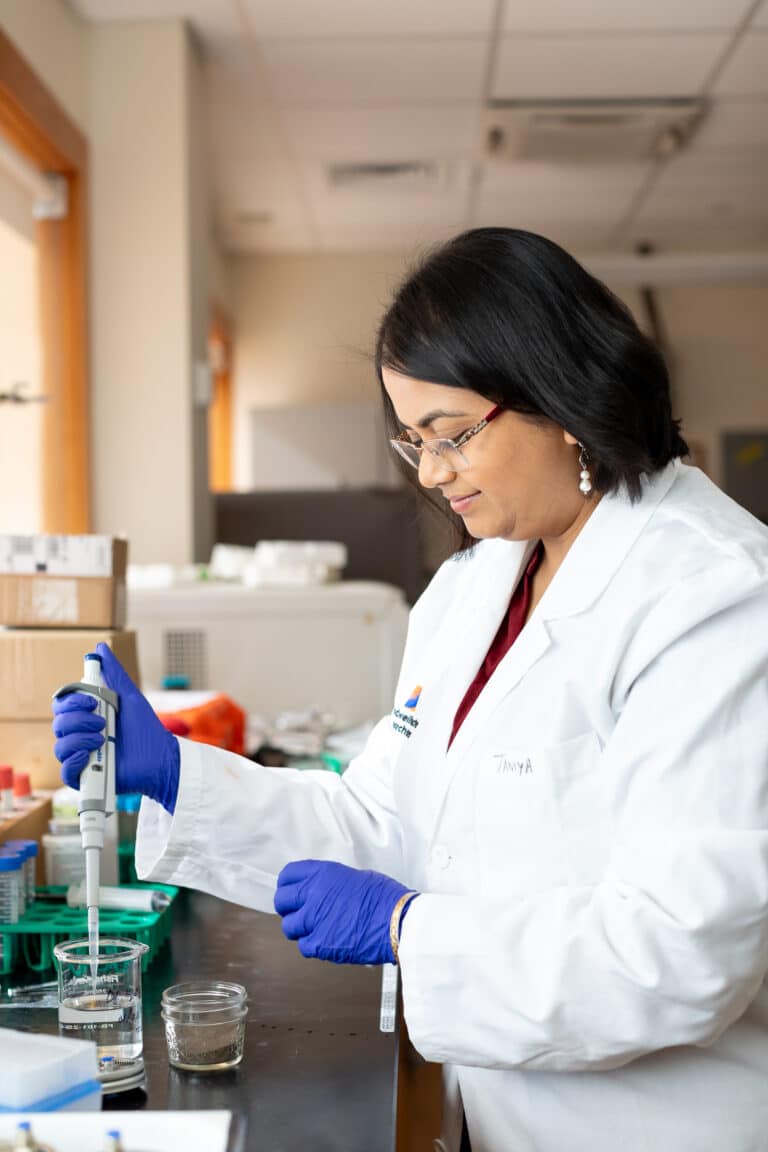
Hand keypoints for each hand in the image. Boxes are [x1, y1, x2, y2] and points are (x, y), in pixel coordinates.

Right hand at [52, 642, 179, 813]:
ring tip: (103, 739)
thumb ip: (113, 674)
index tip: (90, 701)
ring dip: (80, 739)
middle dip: (79, 720)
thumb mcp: (129, 697)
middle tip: (103, 722)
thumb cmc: (145, 728)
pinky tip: (89, 756)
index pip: (62, 705)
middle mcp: (79, 735)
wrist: (159, 757)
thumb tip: (100, 647)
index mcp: (86, 716)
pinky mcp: (84, 777)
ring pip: (61, 745)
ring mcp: (81, 756)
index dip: (71, 701)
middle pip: (59, 724)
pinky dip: (74, 761)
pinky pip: (65, 771)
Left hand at [274, 859, 415, 964]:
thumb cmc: (385, 898)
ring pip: (289, 927)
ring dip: (299, 929)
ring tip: (314, 929)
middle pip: (281, 901)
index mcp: (323, 873)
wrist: (398, 922)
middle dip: (288, 907)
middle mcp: (313, 894)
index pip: (288, 875)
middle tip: (297, 911)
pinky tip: (326, 941)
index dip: (288, 884)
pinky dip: (313, 946)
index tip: (290, 890)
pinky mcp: (319, 944)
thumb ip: (333, 883)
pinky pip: (304, 947)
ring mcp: (314, 920)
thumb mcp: (356, 877)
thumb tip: (326, 891)